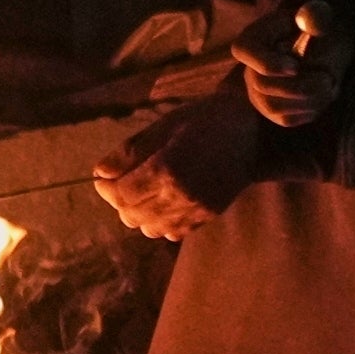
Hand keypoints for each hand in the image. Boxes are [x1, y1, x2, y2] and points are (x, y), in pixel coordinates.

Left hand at [91, 84, 275, 244]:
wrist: (254, 134)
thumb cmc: (205, 120)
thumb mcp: (165, 125)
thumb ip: (131, 151)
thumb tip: (100, 172)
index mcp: (166, 170)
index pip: (120, 195)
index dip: (106, 188)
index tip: (104, 178)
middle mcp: (180, 197)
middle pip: (132, 216)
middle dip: (120, 201)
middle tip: (122, 182)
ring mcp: (196, 211)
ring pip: (150, 229)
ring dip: (139, 214)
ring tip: (144, 192)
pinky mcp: (207, 217)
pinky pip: (173, 233)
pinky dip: (161, 222)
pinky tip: (164, 202)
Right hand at [240, 0, 352, 130]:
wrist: (324, 49)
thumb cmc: (318, 30)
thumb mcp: (318, 18)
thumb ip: (315, 19)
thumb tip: (313, 21)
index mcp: (253, 38)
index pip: (246, 51)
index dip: (269, 63)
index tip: (296, 66)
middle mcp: (249, 68)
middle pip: (261, 84)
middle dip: (298, 86)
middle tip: (328, 80)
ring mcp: (258, 93)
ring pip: (275, 106)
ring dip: (309, 99)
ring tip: (332, 84)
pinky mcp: (273, 111)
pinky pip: (288, 119)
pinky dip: (311, 109)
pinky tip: (325, 94)